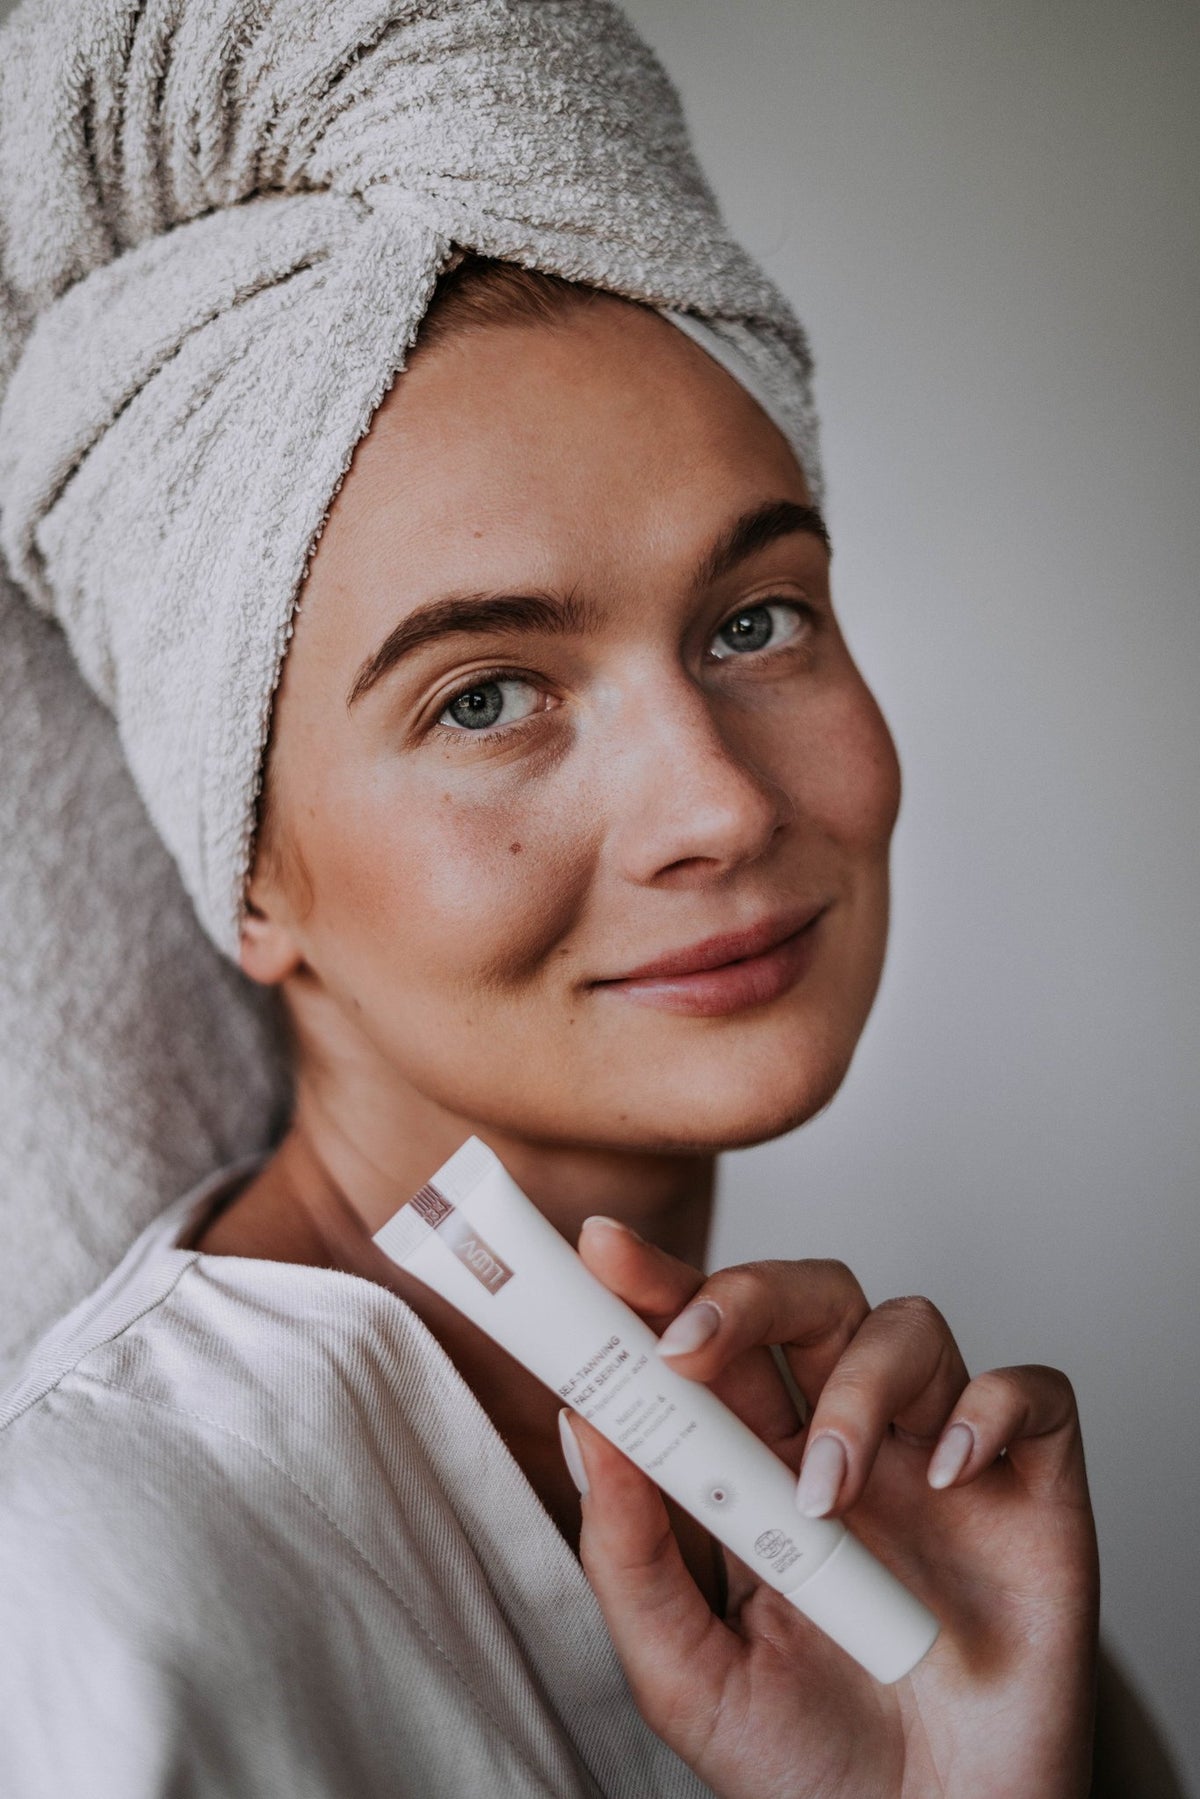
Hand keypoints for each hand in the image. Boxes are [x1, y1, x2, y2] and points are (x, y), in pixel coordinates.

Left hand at [563, 1221, 1099, 1798]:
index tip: (601, 1252)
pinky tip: (949, 1477)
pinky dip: (989, 1411)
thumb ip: (630, 1556)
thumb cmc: (806, 1760)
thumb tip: (584, 1427)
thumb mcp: (686, 1673)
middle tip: (688, 1343)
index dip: (658, 1285)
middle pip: (808, 1297)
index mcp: (758, 1465)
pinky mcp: (1030, 1489)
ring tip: (826, 1495)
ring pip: (908, 1325)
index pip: (707, 1342)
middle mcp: (847, 1439)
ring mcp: (937, 1457)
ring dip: (855, 1388)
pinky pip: (1032, 1392)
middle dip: (746, 1292)